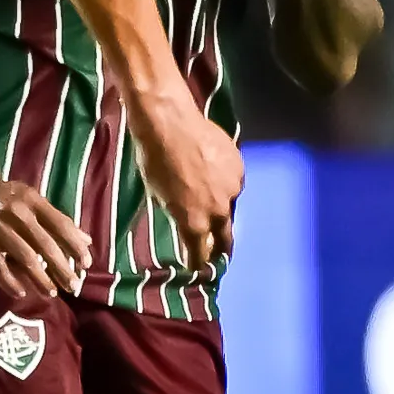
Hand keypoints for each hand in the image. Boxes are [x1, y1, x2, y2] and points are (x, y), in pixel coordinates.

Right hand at [0, 165, 91, 303]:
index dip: (75, 246)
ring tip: (53, 292)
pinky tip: (21, 293)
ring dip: (41, 279)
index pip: (61, 225)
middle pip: (46, 246)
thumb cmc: (3, 195)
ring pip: (25, 259)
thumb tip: (86, 240)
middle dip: (63, 269)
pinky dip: (11, 282)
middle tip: (74, 286)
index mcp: (32, 200)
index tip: (86, 264)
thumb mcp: (31, 199)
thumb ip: (57, 218)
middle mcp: (17, 214)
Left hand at [127, 93, 242, 271]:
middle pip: (225, 237)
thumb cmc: (154, 160)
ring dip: (221, 206)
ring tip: (208, 195)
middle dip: (221, 248)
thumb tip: (188, 223)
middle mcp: (218, 210)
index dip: (199, 263)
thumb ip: (178, 214)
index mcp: (194, 221)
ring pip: (229, 205)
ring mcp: (232, 188)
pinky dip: (225, 182)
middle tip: (220, 255)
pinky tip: (213, 172)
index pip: (200, 253)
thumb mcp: (159, 196)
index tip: (200, 270)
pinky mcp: (240, 168)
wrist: (169, 124)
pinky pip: (233, 182)